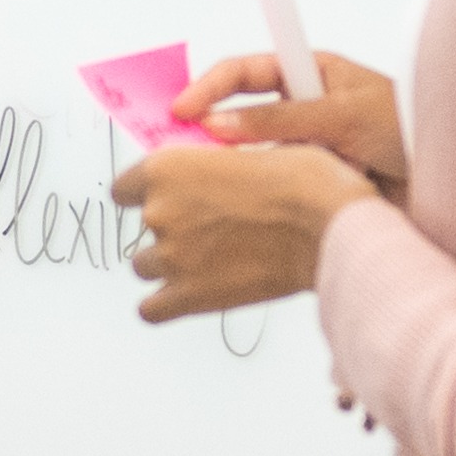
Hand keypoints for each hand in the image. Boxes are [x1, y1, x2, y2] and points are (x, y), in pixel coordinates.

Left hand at [112, 142, 378, 321]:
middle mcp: (160, 212)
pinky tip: (188, 295)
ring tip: (211, 259)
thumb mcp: (254, 146)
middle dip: (172, 227)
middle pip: (141, 227)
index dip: (146, 193)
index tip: (168, 197)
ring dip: (170, 263)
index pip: (124, 188)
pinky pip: (150, 310)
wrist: (331, 227)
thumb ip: (214, 161)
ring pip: (145, 267)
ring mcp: (171, 257)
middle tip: (212, 228)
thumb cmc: (305, 183)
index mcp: (167, 168)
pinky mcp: (189, 296)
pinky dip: (164, 304)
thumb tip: (206, 167)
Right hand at [174, 47, 408, 195]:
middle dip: (210, 131)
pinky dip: (261, 195)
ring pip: (255, 156)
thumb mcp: (344, 115)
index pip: (245, 72)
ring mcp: (308, 150)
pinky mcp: (315, 186)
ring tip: (212, 184)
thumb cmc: (410, 131)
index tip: (181, 111)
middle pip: (241, 114)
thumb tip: (215, 124)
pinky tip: (247, 208)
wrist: (455, 183)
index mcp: (311, 75)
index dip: (209, 87)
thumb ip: (279, 120)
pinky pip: (275, 187)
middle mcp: (305, 110)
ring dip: (238, 167)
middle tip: (179, 152)